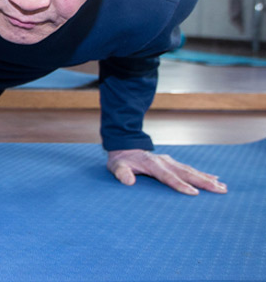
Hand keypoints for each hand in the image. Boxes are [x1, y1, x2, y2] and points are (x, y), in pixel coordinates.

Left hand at [107, 149, 226, 194]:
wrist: (124, 146)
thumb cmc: (121, 160)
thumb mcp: (116, 166)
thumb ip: (121, 173)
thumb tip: (128, 181)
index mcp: (152, 164)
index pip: (168, 176)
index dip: (180, 185)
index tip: (194, 193)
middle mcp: (164, 162)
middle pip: (185, 173)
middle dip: (203, 182)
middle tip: (220, 190)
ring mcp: (169, 162)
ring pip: (191, 171)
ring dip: (207, 179)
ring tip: (222, 187)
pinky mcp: (172, 163)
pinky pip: (189, 169)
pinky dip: (202, 174)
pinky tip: (214, 179)